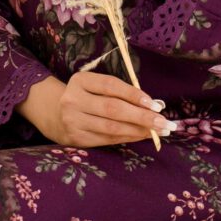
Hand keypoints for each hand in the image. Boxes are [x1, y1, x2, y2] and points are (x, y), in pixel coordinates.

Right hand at [23, 70, 172, 148]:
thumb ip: (121, 92)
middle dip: (142, 116)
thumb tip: (154, 105)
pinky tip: (142, 136)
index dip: (134, 94)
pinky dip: (128, 137)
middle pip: (113, 109)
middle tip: (164, 122)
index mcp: (80, 80)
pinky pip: (107, 139)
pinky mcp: (76, 138)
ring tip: (158, 131)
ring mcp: (72, 121)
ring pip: (112, 127)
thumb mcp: (97, 87)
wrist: (56, 115)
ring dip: (139, 130)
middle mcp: (73, 100)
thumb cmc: (87, 98)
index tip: (155, 104)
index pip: (110, 86)